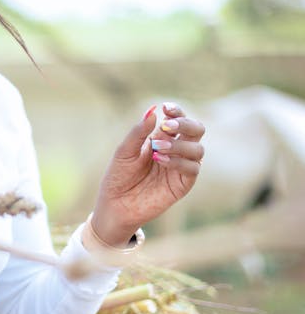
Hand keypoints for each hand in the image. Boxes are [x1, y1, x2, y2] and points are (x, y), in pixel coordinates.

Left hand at [90, 102, 204, 245]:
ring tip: (156, 148)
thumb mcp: (124, 151)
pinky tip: (160, 160)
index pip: (179, 119)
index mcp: (162, 138)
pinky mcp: (183, 184)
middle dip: (185, 124)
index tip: (166, 108)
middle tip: (167, 125)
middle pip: (197, 130)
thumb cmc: (118, 177)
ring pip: (198, 149)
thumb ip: (138, 132)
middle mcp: (176, 150)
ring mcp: (181, 167)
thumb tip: (153, 110)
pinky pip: (193, 168)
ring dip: (179, 144)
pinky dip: (179, 161)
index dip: (177, 111)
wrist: (115, 205)